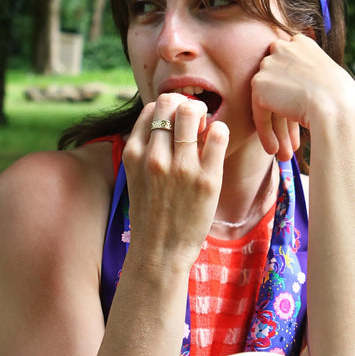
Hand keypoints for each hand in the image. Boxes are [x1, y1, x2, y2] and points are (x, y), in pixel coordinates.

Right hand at [122, 94, 228, 266]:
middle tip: (195, 122)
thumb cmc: (151, 214)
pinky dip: (220, 131)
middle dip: (187, 105)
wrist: (160, 252)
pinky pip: (218, 134)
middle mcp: (155, 157)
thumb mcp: (136, 177)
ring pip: (192, 112)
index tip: (178, 123)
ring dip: (203, 115)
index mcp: (134, 154)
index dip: (168, 108)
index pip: (152, 108)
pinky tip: (216, 144)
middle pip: (171, 103)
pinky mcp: (207, 179)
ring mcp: (181, 168)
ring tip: (206, 131)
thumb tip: (163, 120)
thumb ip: (145, 149)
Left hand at [251, 33, 354, 158]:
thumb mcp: (327, 80)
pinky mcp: (259, 84)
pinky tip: (274, 150)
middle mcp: (282, 47)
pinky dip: (265, 133)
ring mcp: (269, 64)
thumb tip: (295, 97)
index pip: (289, 71)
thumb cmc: (342, 99)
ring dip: (276, 129)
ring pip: (267, 102)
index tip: (299, 120)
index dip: (293, 98)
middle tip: (292, 142)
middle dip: (283, 117)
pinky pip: (259, 113)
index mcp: (301, 43)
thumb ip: (308, 79)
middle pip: (277, 87)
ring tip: (284, 152)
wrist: (338, 105)